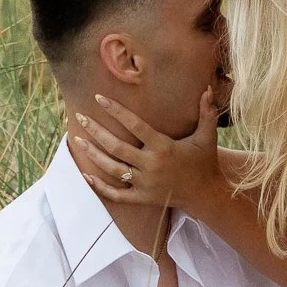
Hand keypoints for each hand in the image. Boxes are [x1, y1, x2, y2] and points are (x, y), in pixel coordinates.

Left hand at [70, 88, 224, 217]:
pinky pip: (116, 194)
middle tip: (80, 117)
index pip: (135, 125)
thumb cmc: (204, 162)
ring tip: (77, 139)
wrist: (205, 194)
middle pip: (117, 146)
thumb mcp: (207, 136)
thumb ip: (207, 113)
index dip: (116, 111)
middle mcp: (151, 165)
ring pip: (112, 168)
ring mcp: (144, 183)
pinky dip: (100, 186)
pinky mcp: (141, 197)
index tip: (100, 98)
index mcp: (164, 147)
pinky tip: (86, 174)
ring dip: (93, 154)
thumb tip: (208, 89)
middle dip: (96, 131)